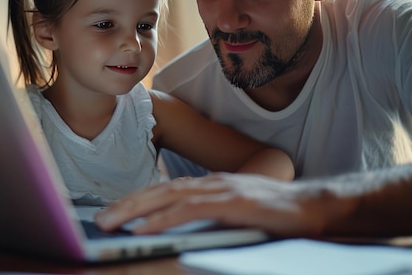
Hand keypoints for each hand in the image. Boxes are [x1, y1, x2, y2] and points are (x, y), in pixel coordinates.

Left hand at [95, 173, 341, 237]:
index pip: (164, 190)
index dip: (136, 200)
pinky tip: (145, 228)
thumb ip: (210, 214)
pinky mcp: (233, 203)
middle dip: (126, 205)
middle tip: (99, 220)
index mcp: (208, 185)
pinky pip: (191, 211)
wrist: (313, 205)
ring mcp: (221, 190)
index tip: (113, 212)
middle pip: (159, 191)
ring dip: (136, 211)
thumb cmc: (274, 212)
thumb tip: (180, 226)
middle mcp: (210, 183)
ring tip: (111, 224)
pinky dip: (165, 219)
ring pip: (168, 198)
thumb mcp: (235, 211)